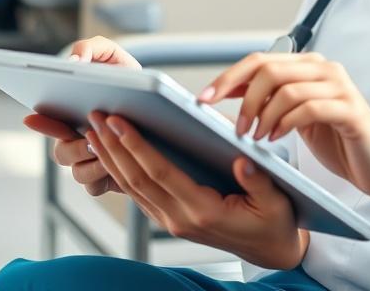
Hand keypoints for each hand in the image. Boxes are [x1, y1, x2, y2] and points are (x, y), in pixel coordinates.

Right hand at [22, 36, 141, 195]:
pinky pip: (95, 187)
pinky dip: (102, 178)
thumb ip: (90, 49)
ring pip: (77, 172)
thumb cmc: (132, 79)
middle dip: (72, 146)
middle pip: (60, 153)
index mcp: (71, 114)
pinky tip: (116, 165)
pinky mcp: (110, 179)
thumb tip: (73, 60)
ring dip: (91, 162)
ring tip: (108, 149)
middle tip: (89, 135)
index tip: (32, 117)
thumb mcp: (112, 56)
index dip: (40, 122)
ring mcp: (92, 161)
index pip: (47, 121)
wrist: (166, 105)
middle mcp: (77, 140)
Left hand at [86, 111, 305, 268]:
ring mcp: (172, 221)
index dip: (137, 146)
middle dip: (113, 146)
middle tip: (96, 117)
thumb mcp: (276, 201)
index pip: (161, 173)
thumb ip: (257, 181)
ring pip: (132, 187)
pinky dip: (120, 171)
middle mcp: (181, 218)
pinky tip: (111, 153)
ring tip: (94, 131)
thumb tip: (241, 161)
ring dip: (110, 157)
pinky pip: (138, 194)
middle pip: (137, 178)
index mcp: (204, 210)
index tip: (119, 123)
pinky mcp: (170, 218)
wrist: (270, 250)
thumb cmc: (274, 222)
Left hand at [199, 52, 369, 198]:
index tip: (203, 98)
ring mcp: (340, 87)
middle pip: (269, 69)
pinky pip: (309, 107)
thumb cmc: (337, 143)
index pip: (259, 60)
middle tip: (235, 127)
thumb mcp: (294, 118)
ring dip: (263, 115)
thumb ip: (268, 100)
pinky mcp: (350, 109)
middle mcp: (324, 69)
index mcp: (308, 67)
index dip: (228, 77)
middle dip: (243, 99)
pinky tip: (277, 138)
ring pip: (286, 87)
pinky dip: (285, 123)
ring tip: (256, 137)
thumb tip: (224, 92)